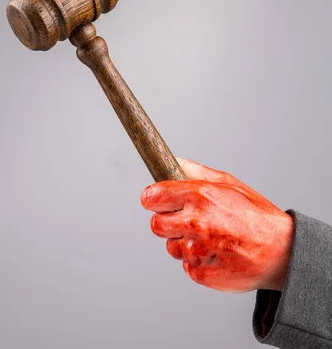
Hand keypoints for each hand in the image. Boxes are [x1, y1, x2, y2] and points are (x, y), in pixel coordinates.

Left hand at [140, 158, 293, 292]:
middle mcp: (196, 222)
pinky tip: (216, 254)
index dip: (154, 199)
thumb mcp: (230, 184)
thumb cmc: (255, 216)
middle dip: (168, 223)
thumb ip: (197, 172)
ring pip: (171, 247)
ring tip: (210, 239)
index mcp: (199, 196)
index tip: (158, 202)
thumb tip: (174, 161)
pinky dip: (198, 262)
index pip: (151, 197)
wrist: (283, 251)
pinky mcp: (201, 273)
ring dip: (184, 244)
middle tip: (188, 223)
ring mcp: (198, 249)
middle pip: (156, 225)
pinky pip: (186, 266)